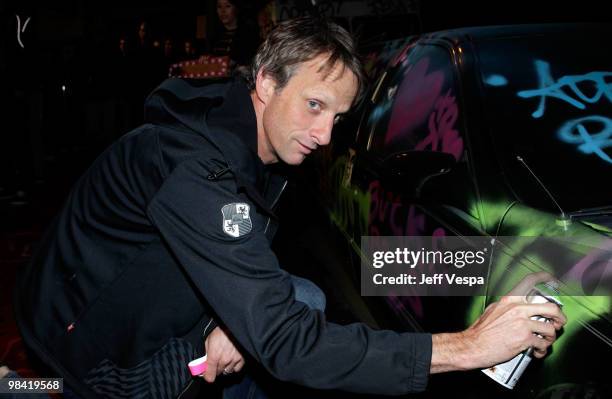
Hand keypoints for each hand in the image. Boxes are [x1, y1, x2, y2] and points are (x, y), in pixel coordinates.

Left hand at [202, 326, 244, 382]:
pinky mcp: (242, 358)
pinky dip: (234, 366)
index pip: (209, 375)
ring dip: (225, 367)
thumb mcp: (208, 340)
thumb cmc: (220, 330)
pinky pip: (237, 369)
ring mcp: (234, 360)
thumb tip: (202, 364)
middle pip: (218, 372)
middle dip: (216, 368)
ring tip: (225, 358)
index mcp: (214, 355)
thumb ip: (205, 353)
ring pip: (227, 371)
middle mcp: (224, 360)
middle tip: (216, 360)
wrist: (234, 324)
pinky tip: (232, 359)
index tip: (207, 373)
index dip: (207, 376)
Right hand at [431, 272, 565, 372]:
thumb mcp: (492, 310)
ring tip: (545, 341)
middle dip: (560, 317)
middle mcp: (518, 310)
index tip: (553, 281)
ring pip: (550, 329)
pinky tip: (537, 351)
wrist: (473, 346)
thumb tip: (519, 309)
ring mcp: (522, 324)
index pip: (530, 281)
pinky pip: (542, 344)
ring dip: (550, 338)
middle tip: (558, 322)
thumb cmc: (480, 332)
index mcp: (509, 300)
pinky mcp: (524, 339)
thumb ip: (508, 307)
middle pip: (551, 308)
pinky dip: (542, 350)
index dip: (545, 279)